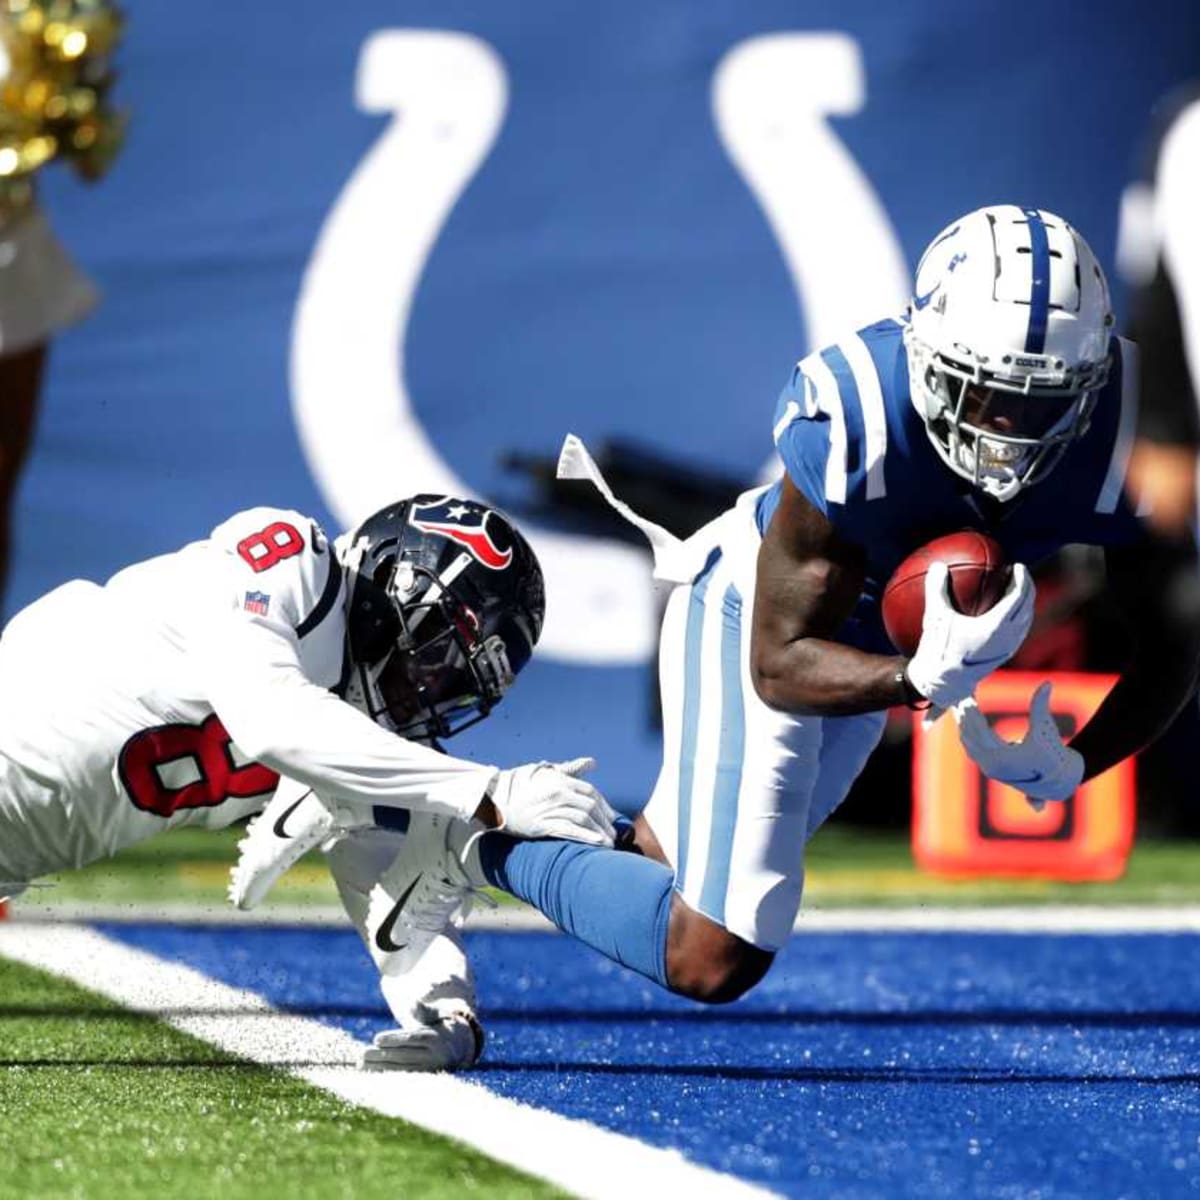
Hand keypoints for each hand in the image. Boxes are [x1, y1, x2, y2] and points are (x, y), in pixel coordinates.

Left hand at [360, 1006, 483, 1071]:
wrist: (460, 1047)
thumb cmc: (441, 1025)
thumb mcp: (436, 1015)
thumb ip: (423, 1010)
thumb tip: (413, 1004)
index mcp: (436, 1038)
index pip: (412, 1038)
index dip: (394, 1039)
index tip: (376, 1038)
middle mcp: (434, 1056)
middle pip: (404, 1055)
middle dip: (382, 1056)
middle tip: (363, 1053)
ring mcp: (429, 1070)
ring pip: (401, 1070)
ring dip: (380, 1068)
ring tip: (362, 1064)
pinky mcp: (423, 1079)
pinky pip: (403, 1078)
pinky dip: (386, 1076)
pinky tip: (371, 1074)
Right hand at [488, 757, 617, 844]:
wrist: (495, 800)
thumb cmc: (523, 785)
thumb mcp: (547, 772)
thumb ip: (571, 769)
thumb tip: (592, 762)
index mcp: (561, 780)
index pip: (591, 793)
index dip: (604, 807)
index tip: (611, 818)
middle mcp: (558, 793)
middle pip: (590, 807)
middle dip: (605, 822)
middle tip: (614, 834)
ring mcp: (550, 809)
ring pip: (583, 819)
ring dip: (599, 832)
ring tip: (609, 843)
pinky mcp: (542, 825)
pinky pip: (569, 831)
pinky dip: (586, 837)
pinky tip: (597, 844)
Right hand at [905, 561, 1034, 709]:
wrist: (941, 683)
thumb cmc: (938, 650)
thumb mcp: (935, 617)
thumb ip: (936, 589)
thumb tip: (937, 565)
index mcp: (996, 626)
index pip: (1019, 597)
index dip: (1022, 579)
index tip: (1018, 567)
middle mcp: (1008, 638)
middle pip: (1027, 607)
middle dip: (1028, 588)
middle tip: (1020, 574)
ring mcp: (1008, 648)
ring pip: (1026, 620)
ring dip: (1025, 604)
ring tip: (1017, 591)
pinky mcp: (1003, 656)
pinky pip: (1020, 631)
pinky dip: (1019, 617)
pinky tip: (1006, 614)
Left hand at [953, 682, 1083, 807]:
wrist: (1057, 780)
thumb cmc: (1053, 754)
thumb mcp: (1046, 730)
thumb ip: (1041, 707)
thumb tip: (1047, 682)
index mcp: (1004, 759)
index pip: (980, 734)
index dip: (973, 715)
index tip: (967, 698)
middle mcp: (992, 766)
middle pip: (970, 737)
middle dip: (965, 716)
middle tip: (960, 695)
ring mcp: (988, 768)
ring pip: (968, 743)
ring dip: (964, 723)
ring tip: (961, 703)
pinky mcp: (988, 767)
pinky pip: (971, 747)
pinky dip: (967, 731)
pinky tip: (966, 716)